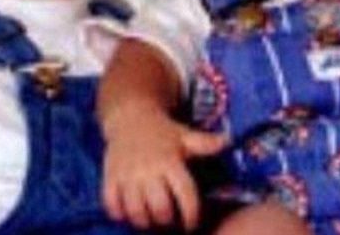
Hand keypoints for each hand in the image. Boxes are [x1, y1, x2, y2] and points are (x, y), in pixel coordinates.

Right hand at [102, 104, 226, 230]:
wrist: (129, 115)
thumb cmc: (162, 131)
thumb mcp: (185, 135)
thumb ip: (205, 143)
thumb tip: (228, 142)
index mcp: (170, 162)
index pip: (185, 195)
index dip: (190, 215)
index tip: (191, 224)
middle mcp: (149, 170)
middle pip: (160, 209)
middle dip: (166, 221)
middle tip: (168, 221)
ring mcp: (127, 175)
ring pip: (135, 211)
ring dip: (143, 221)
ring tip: (149, 220)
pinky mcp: (110, 177)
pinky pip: (111, 204)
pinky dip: (118, 213)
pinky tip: (127, 212)